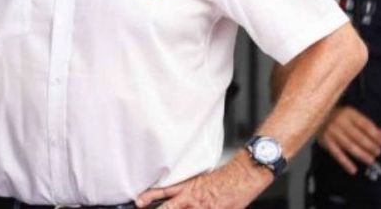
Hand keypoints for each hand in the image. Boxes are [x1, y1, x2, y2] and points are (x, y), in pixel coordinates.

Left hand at [136, 153, 271, 208]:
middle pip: (169, 208)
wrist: (243, 175)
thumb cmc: (224, 178)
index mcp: (187, 187)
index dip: (149, 197)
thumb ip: (188, 191)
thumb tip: (177, 197)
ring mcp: (204, 207)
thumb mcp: (201, 181)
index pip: (163, 192)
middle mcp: (193, 198)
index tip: (137, 202)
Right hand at [318, 105, 380, 174]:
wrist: (316, 116)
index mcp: (348, 113)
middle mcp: (339, 121)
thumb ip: (367, 125)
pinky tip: (353, 170)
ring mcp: (331, 131)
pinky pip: (337, 154)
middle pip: (358, 136)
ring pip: (349, 146)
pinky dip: (345, 163)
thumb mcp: (353, 116)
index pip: (365, 125)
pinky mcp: (325, 141)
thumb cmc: (339, 117)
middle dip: (370, 146)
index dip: (375, 134)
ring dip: (362, 155)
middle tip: (377, 152)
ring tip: (370, 161)